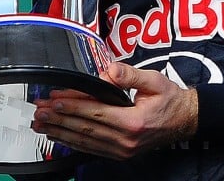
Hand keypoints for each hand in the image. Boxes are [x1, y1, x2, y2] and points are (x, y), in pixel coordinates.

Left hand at [31, 62, 197, 160]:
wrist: (184, 120)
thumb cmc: (169, 100)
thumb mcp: (154, 80)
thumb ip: (129, 75)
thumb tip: (109, 71)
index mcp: (133, 121)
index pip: (96, 112)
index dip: (73, 105)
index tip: (55, 99)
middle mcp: (126, 139)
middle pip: (85, 128)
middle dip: (59, 119)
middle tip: (40, 111)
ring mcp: (122, 150)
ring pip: (85, 141)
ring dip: (60, 132)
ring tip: (41, 124)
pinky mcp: (120, 153)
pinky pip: (91, 149)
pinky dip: (72, 142)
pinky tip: (59, 136)